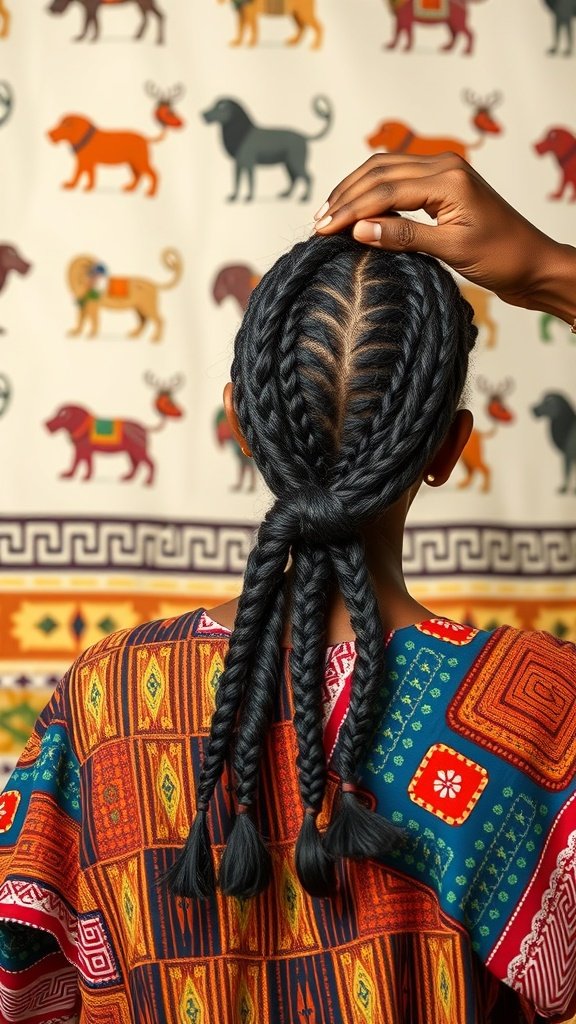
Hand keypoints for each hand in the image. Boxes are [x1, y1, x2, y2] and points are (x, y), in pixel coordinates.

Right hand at [315, 154, 575, 320]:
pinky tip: (357, 210)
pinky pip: (399, 181)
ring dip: (355, 191)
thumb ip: (405, 237)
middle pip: (379, 171)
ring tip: (328, 214)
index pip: (385, 189)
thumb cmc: (503, 259)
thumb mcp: (453, 251)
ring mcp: (444, 174)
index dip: (349, 209)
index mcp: (448, 178)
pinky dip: (373, 194)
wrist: (534, 263)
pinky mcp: (443, 188)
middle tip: (317, 222)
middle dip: (345, 195)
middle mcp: (444, 167)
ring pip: (385, 171)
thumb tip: (359, 230)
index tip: (322, 228)